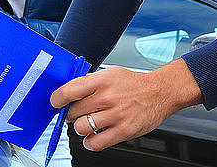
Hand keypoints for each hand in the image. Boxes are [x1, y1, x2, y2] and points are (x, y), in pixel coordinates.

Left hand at [50, 59, 202, 150]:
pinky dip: (91, 142)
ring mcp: (116, 114)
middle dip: (72, 115)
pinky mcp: (124, 130)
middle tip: (78, 113)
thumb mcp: (111, 73)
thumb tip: (68, 92)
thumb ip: (90, 82)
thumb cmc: (134, 83)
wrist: (160, 92)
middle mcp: (108, 97)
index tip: (56, 103)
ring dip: (81, 128)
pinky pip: (96, 143)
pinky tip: (94, 136)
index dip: (57, 99)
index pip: (69, 91)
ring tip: (88, 124)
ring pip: (82, 129)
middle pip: (73, 113)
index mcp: (102, 80)